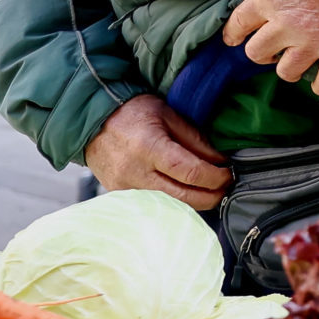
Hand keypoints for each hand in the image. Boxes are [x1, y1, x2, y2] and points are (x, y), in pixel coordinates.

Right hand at [84, 95, 229, 207]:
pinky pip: (152, 204)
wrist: (91, 121)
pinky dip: (173, 201)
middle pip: (182, 197)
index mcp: (149, 147)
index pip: (190, 172)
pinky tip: (185, 192)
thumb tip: (220, 161)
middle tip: (225, 188)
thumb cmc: (132, 113)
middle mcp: (134, 171)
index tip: (228, 174)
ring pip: (168, 205)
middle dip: (211, 196)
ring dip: (194, 202)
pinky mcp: (118, 195)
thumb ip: (195, 140)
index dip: (215, 177)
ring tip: (209, 191)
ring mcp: (123, 187)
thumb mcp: (168, 115)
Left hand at [223, 0, 318, 95]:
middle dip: (260, 52)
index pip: (239, 24)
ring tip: (293, 60)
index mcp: (270, 0)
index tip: (233, 38)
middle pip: (257, 53)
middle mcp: (286, 27)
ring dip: (287, 67)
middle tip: (269, 46)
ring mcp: (313, 43)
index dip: (232, 33)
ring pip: (286, 71)